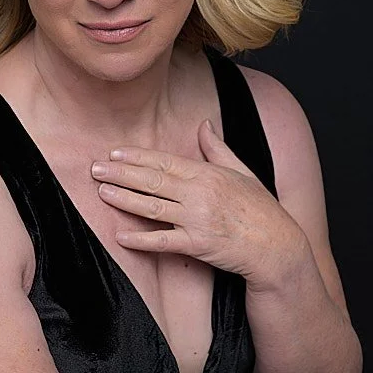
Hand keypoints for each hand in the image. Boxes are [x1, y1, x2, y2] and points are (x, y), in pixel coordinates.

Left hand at [91, 119, 306, 292]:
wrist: (277, 247)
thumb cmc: (261, 210)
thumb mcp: (243, 172)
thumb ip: (218, 149)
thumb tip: (203, 125)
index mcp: (209, 174)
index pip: (165, 161)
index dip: (137, 157)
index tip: (115, 153)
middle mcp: (201, 194)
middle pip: (153, 180)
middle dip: (121, 174)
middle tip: (95, 169)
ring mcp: (198, 220)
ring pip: (153, 207)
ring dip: (124, 199)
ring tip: (102, 192)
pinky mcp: (198, 245)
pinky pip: (164, 241)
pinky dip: (141, 239)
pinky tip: (121, 235)